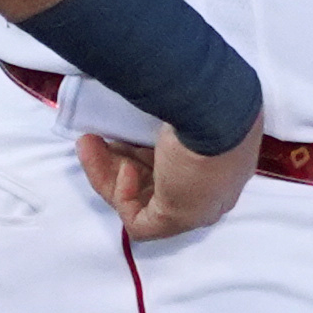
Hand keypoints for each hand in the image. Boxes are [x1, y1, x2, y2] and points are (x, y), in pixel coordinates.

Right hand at [77, 112, 264, 240]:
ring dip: (109, 171)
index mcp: (226, 154)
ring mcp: (199, 205)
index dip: (143, 148)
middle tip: (93, 138)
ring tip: (86, 144)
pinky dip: (122, 194)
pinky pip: (139, 221)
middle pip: (157, 179)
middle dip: (119, 159)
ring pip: (143, 197)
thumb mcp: (191, 101)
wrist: (216, 109)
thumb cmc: (207, 98)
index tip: (122, 130)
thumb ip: (171, 110)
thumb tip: (145, 91)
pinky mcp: (178, 220)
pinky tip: (125, 167)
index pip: (178, 161)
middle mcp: (216, 184)